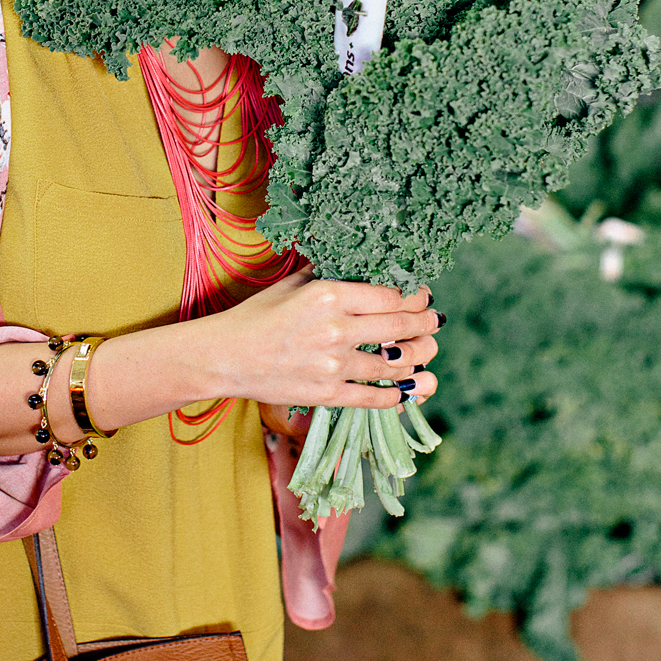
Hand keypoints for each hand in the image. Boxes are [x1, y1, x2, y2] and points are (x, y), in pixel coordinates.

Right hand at [182, 265, 437, 411]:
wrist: (225, 358)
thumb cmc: (255, 316)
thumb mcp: (292, 284)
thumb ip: (327, 273)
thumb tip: (358, 264)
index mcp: (330, 295)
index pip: (391, 294)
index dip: (414, 295)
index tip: (421, 295)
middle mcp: (338, 329)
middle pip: (402, 325)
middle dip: (426, 323)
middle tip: (435, 322)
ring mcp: (335, 365)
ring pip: (395, 362)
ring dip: (419, 358)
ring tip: (428, 353)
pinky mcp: (328, 394)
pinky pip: (374, 396)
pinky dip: (396, 393)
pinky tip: (407, 389)